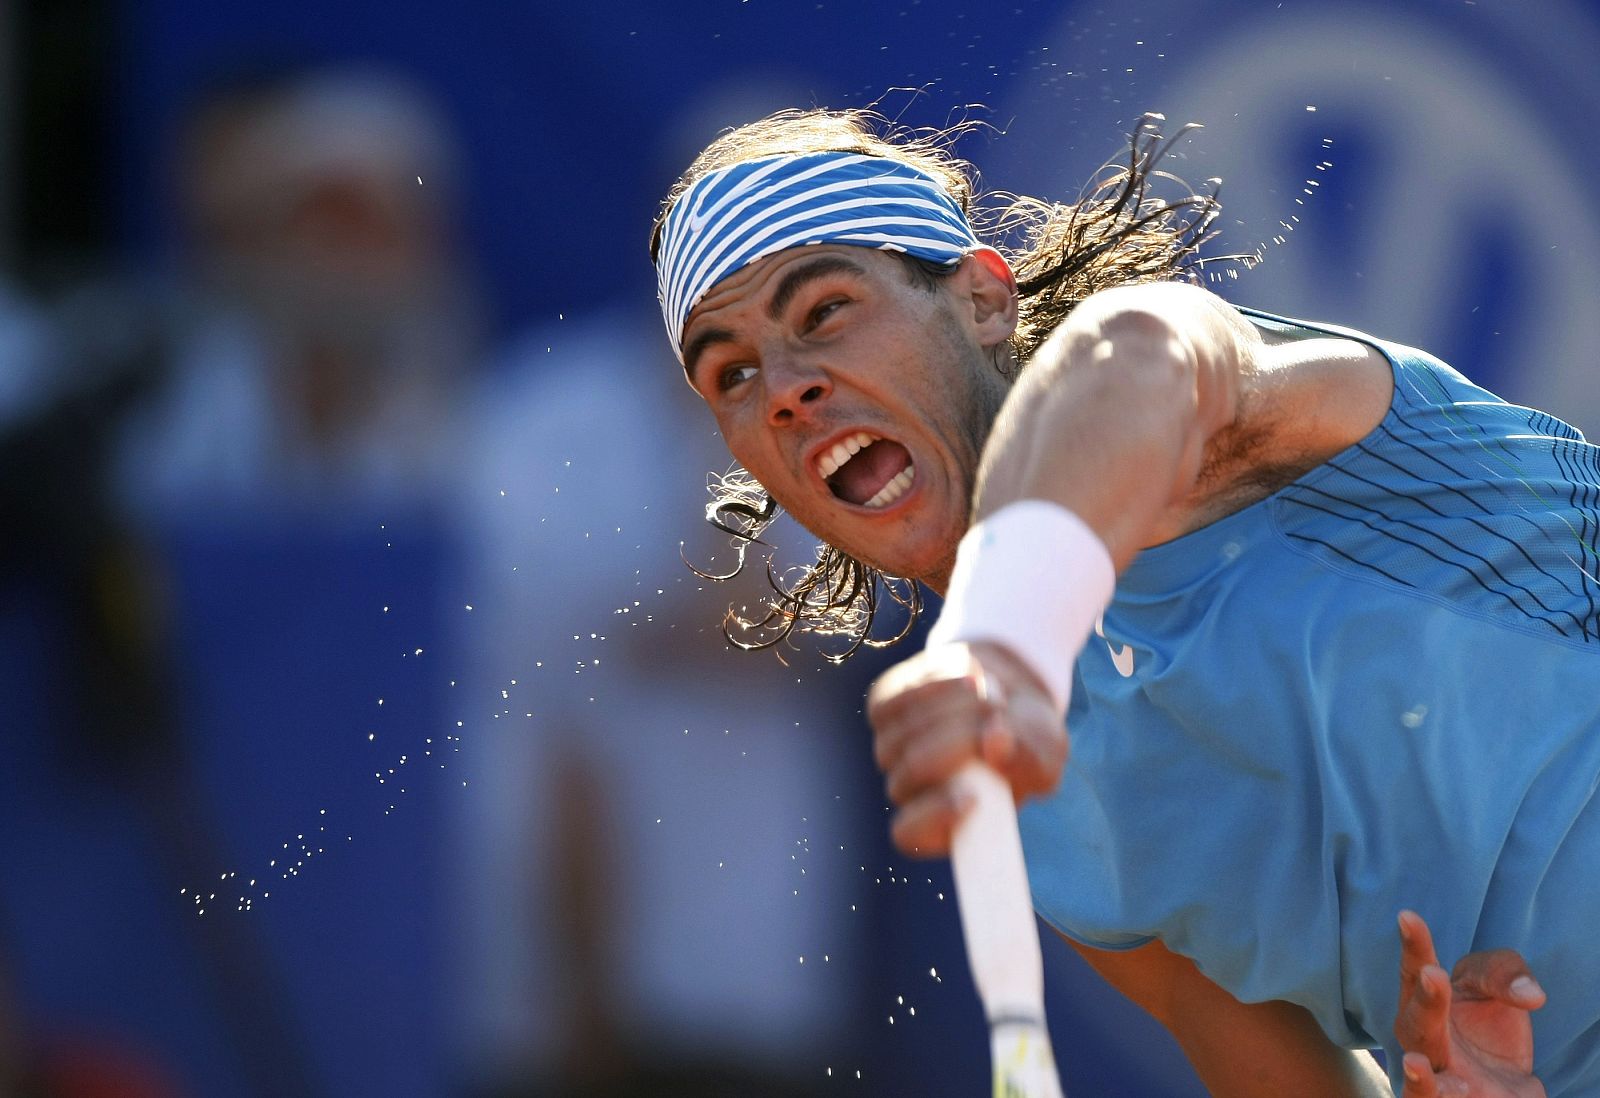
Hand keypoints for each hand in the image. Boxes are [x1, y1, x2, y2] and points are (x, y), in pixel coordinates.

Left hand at [866, 641, 1065, 856]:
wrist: (1006, 691)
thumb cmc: (1028, 739)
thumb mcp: (1046, 756)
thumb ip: (1030, 762)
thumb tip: (998, 745)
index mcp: (941, 820)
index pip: (910, 834)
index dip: (933, 819)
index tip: (973, 798)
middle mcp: (909, 789)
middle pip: (908, 775)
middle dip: (956, 742)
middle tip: (999, 716)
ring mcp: (891, 748)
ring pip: (901, 734)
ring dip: (949, 709)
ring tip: (992, 692)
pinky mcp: (885, 709)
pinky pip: (895, 700)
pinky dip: (933, 686)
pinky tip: (967, 675)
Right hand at [1394, 909, 1546, 1097]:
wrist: (1505, 1081)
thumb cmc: (1488, 1025)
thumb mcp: (1501, 982)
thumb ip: (1508, 974)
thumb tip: (1530, 996)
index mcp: (1426, 999)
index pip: (1415, 970)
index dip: (1413, 945)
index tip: (1408, 916)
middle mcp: (1422, 1036)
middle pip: (1416, 1020)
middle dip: (1426, 998)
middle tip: (1434, 973)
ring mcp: (1436, 1073)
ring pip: (1419, 1075)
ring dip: (1418, 1072)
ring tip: (1417, 1062)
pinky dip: (1435, 1097)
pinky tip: (1460, 1090)